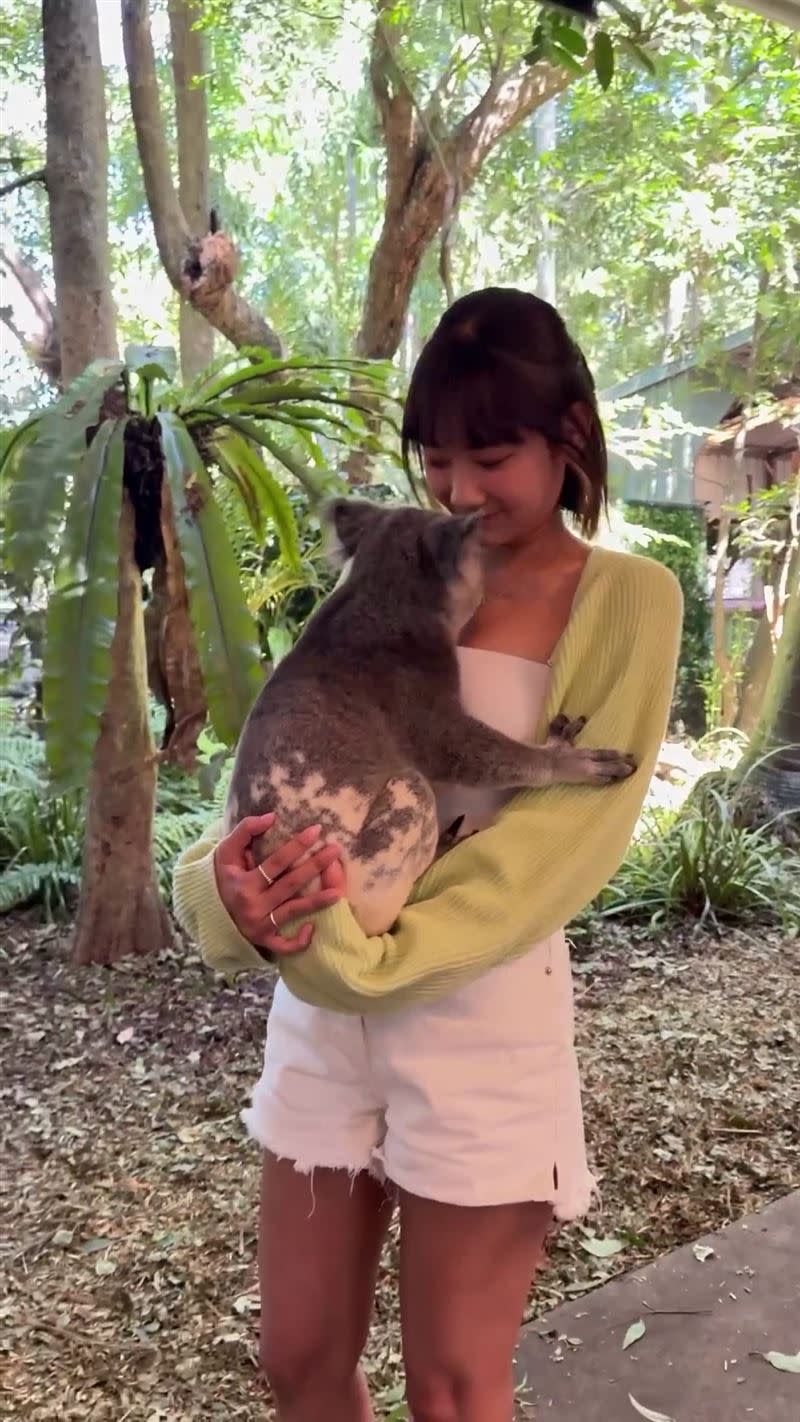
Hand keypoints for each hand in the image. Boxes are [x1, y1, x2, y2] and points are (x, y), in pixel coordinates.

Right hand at [213, 814, 345, 957]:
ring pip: (292, 912)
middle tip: (336, 850)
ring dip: (316, 902)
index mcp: (243, 883)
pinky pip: (284, 946)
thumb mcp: (226, 852)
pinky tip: (313, 927)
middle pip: (290, 884)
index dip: (296, 846)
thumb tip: (272, 817)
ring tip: (339, 892)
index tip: (316, 830)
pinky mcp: (264, 941)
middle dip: (315, 866)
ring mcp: (259, 925)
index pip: (275, 862)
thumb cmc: (223, 878)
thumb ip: (245, 830)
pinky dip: (298, 941)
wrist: (208, 912)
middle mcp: (252, 905)